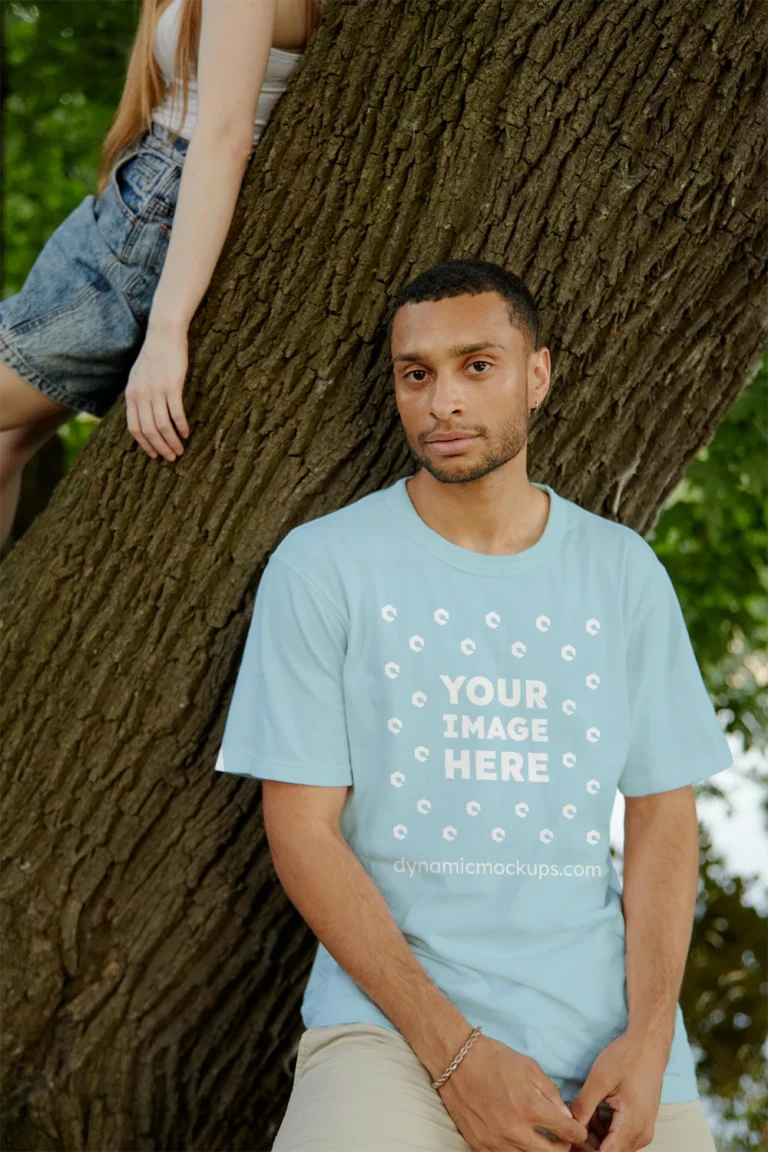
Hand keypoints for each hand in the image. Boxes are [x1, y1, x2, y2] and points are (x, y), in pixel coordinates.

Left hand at [126, 320, 189, 460]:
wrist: (163, 334)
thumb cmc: (154, 356)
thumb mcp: (139, 377)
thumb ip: (139, 395)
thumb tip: (144, 415)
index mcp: (131, 395)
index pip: (134, 428)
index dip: (145, 445)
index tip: (154, 455)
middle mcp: (141, 395)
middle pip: (149, 430)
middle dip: (160, 448)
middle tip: (171, 458)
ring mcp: (155, 391)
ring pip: (162, 425)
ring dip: (172, 441)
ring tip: (181, 450)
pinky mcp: (171, 386)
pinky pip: (175, 413)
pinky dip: (181, 426)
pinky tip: (187, 433)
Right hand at [437, 1033, 589, 1150]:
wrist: (456, 1060)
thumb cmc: (494, 1058)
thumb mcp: (529, 1067)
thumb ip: (551, 1094)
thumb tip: (565, 1116)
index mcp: (530, 1107)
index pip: (566, 1131)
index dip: (577, 1132)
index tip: (579, 1131)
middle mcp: (514, 1129)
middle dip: (562, 1147)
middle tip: (563, 1140)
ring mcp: (495, 1141)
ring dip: (539, 1151)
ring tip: (541, 1141)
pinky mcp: (479, 1145)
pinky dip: (516, 1151)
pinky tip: (518, 1140)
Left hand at [567, 1030, 667, 1151]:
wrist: (649, 1045)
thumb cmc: (626, 1058)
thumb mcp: (599, 1079)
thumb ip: (584, 1107)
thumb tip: (569, 1127)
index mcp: (632, 1125)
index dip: (584, 1148)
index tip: (569, 1137)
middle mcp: (641, 1135)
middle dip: (587, 1143)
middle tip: (571, 1123)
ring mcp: (643, 1131)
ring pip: (614, 1146)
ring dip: (595, 1136)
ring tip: (582, 1112)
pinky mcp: (641, 1124)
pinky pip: (620, 1137)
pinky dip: (604, 1130)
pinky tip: (594, 1111)